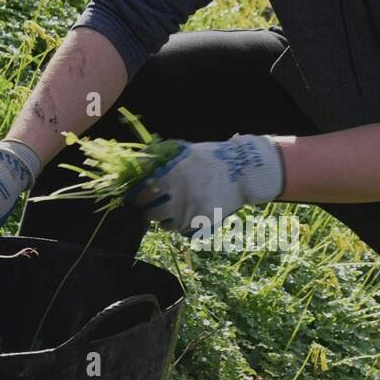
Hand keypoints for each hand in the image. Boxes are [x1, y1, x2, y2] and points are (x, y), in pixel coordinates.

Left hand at [128, 135, 284, 235]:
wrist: (243, 170)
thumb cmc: (210, 157)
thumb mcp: (184, 149)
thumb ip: (160, 156)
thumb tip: (137, 164)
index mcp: (171, 174)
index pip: (142, 193)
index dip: (136, 198)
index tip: (136, 198)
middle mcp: (179, 195)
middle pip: (151, 213)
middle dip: (148, 212)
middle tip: (149, 209)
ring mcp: (192, 210)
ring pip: (166, 225)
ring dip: (163, 221)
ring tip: (167, 214)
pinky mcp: (203, 221)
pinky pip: (184, 230)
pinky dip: (180, 225)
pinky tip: (184, 216)